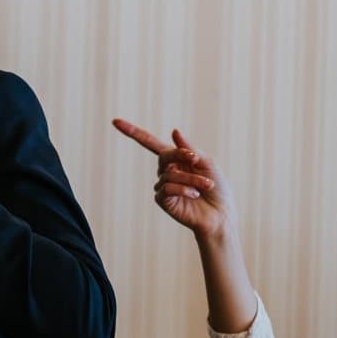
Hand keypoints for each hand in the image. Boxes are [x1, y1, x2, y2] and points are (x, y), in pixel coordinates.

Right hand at [112, 119, 237, 244]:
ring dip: (191, 178)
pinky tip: (194, 194)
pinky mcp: (163, 201)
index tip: (115, 122)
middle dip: (180, 155)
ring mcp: (163, 186)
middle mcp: (167, 171)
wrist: (221, 215)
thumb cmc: (217, 189)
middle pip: (164, 156)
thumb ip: (190, 149)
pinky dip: (183, 188)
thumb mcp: (207, 163)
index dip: (133, 132)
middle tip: (196, 159)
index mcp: (176, 159)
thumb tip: (174, 131)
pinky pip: (168, 188)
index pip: (150, 143)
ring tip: (206, 186)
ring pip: (170, 174)